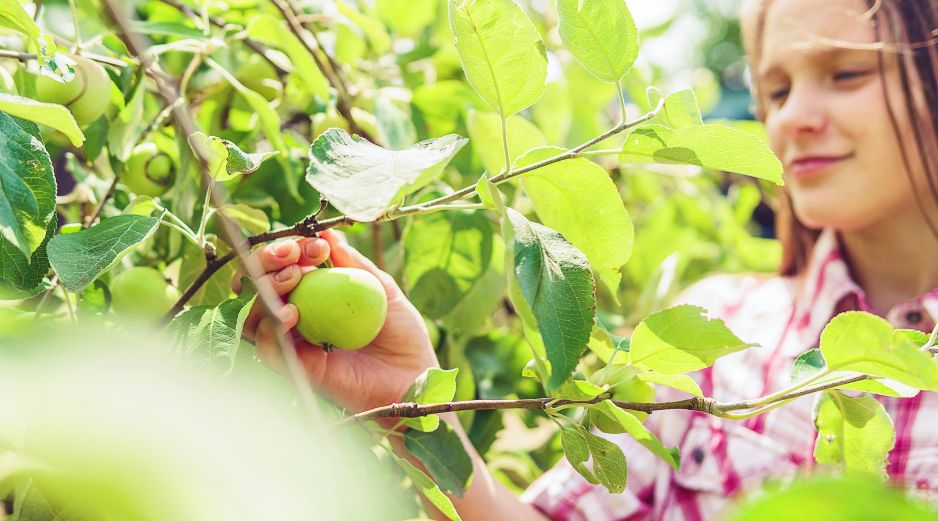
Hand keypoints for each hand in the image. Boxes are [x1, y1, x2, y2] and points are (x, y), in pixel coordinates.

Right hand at [234, 230, 438, 414]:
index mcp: (316, 294)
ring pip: (255, 313)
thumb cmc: (402, 333)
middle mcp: (298, 316)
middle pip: (260, 284)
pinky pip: (268, 348)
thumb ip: (354, 263)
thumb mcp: (382, 289)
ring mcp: (295, 343)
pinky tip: (290, 314)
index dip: (291, 248)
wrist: (414, 376)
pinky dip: (270, 327)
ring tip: (293, 279)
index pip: (286, 265)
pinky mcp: (297, 369)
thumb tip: (328, 233)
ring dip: (265, 289)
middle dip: (267, 260)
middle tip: (292, 256)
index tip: (317, 245)